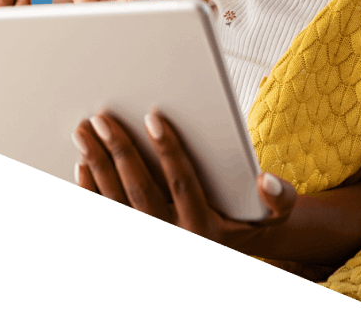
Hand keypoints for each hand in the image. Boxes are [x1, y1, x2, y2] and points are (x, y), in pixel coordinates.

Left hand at [72, 111, 296, 255]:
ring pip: (117, 203)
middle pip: (140, 191)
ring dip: (98, 166)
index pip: (182, 182)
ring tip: (83, 133)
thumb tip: (266, 180)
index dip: (168, 149)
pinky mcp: (137, 232)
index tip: (153, 117)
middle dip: (119, 152)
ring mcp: (151, 236)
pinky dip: (92, 190)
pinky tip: (82, 164)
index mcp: (204, 228)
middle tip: (102, 119)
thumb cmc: (250, 218)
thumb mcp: (277, 212)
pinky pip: (109, 212)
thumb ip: (278, 197)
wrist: (232, 244)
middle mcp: (174, 236)